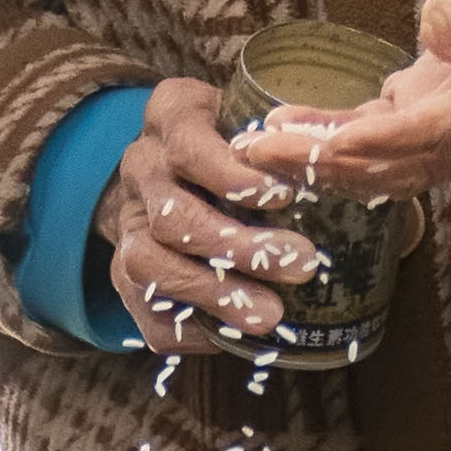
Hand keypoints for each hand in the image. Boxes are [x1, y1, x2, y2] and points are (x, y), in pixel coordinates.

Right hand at [95, 76, 329, 345]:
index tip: (284, 196)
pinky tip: (234, 336)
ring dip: (212, 293)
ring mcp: (126, 221)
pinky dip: (187, 329)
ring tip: (269, 315)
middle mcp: (140, 167)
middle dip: (235, 247)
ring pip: (149, 263)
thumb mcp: (256, 114)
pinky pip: (142, 309)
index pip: (188, 146)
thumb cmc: (236, 135)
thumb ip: (280, 136)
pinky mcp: (122, 270)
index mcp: (170, 117)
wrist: (173, 162)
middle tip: (299, 265)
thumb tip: (329, 169)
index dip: (232, 176)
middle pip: (171, 215)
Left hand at [261, 0, 450, 193]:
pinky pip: (393, 147)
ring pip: (396, 168)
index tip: (324, 143)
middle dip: (332, 162)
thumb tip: (436, 32)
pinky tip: (289, 131)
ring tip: (257, 148)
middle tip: (257, 153)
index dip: (385, 140)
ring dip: (325, 163)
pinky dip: (339, 145)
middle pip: (413, 160)